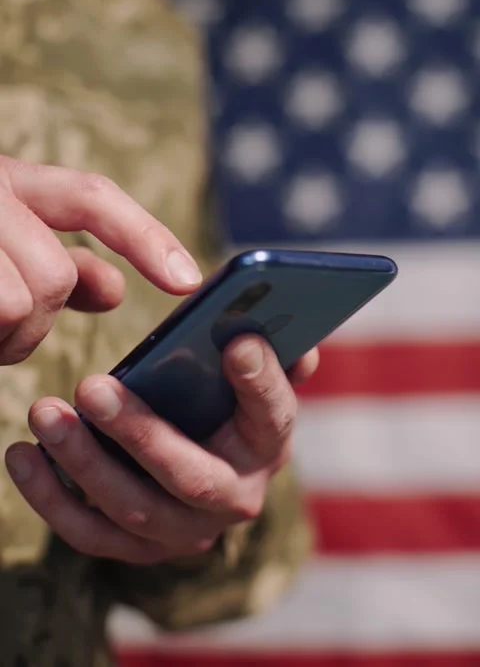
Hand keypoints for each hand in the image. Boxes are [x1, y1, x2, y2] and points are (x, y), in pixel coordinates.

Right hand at [0, 156, 201, 364]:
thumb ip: (58, 265)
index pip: (92, 198)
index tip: (188, 281)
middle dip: (40, 321)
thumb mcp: (3, 252)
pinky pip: (0, 315)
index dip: (146, 238)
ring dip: (8, 341)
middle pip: (58, 273)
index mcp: (11, 182)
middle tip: (6, 335)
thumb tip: (116, 291)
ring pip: (24, 304)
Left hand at [6, 339, 318, 563]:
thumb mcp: (247, 376)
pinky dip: (52, 497)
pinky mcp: (141, 548)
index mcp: (267, 443)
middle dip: (137, 433)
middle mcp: (235, 498)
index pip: (273, 414)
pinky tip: (23, 455)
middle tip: (90, 388)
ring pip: (133, 508)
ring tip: (45, 414)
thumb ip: (263, 352)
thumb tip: (265, 329)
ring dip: (83, 463)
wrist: (207, 470)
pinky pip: (91, 533)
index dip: (260, 381)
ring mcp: (186, 531)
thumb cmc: (221, 404)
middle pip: (188, 476)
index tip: (238, 343)